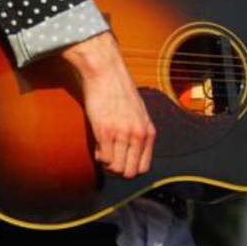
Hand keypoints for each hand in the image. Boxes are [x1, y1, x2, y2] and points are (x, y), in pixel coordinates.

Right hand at [63, 31, 155, 178]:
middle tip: (109, 158)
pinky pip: (103, 158)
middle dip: (118, 170)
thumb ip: (139, 130)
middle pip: (130, 172)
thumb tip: (132, 151)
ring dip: (107, 163)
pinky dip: (99, 156)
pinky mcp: (106, 131)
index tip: (121, 161)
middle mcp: (138, 135)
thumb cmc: (119, 90)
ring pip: (116, 168)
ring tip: (103, 149)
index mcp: (148, 131)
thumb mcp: (139, 112)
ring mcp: (123, 134)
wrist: (106, 72)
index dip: (130, 168)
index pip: (144, 167)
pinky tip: (98, 144)